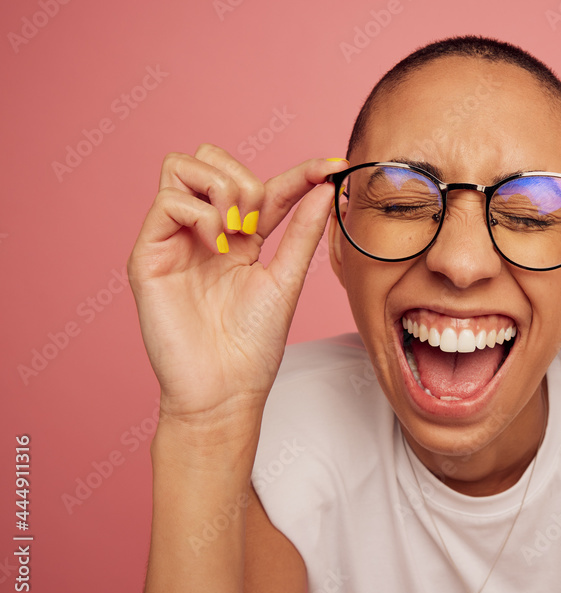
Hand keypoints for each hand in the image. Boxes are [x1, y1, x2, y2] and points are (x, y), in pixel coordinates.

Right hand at [127, 144, 348, 422]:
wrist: (224, 389)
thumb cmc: (253, 345)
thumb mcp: (287, 279)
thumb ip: (302, 231)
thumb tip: (326, 186)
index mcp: (241, 239)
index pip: (266, 187)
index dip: (300, 172)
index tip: (334, 167)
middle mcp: (204, 232)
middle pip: (210, 159)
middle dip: (244, 178)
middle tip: (258, 225)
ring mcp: (174, 240)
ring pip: (181, 167)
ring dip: (220, 190)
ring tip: (236, 234)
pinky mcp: (149, 254)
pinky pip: (167, 202)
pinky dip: (200, 214)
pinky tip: (218, 246)